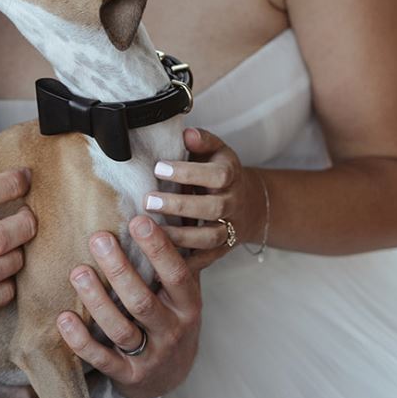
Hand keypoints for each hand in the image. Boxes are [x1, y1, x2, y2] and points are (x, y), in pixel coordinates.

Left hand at [57, 216, 201, 397]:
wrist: (170, 378)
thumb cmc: (171, 319)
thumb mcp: (182, 292)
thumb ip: (176, 257)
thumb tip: (166, 205)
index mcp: (187, 305)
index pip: (176, 274)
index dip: (158, 248)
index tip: (137, 220)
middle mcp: (172, 331)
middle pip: (143, 300)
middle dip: (119, 269)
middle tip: (98, 238)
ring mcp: (150, 356)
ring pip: (120, 328)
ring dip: (96, 300)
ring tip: (77, 272)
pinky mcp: (128, 376)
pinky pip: (102, 359)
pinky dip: (80, 340)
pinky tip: (63, 318)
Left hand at [144, 126, 265, 271]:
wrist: (248, 203)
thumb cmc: (218, 172)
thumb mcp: (214, 151)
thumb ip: (201, 142)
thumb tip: (187, 134)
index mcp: (231, 176)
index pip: (217, 175)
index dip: (189, 172)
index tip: (158, 168)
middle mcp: (234, 203)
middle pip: (213, 207)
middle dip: (180, 205)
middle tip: (148, 201)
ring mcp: (230, 229)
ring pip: (210, 237)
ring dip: (180, 236)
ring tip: (150, 231)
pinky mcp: (222, 250)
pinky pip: (206, 260)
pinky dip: (186, 263)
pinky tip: (161, 262)